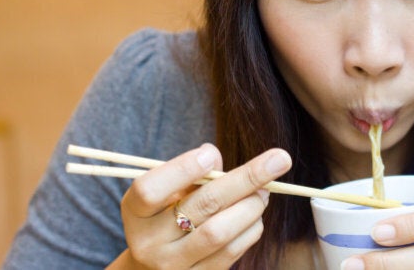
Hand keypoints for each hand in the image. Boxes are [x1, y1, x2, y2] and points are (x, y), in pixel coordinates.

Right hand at [107, 143, 291, 269]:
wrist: (156, 266)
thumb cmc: (166, 216)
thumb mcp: (167, 192)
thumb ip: (189, 172)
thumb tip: (215, 156)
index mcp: (135, 212)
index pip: (151, 189)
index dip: (182, 169)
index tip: (212, 154)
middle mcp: (149, 243)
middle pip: (202, 206)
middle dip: (245, 179)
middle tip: (278, 160)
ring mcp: (173, 266)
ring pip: (221, 232)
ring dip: (252, 205)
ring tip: (264, 190)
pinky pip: (232, 251)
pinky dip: (251, 227)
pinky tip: (254, 213)